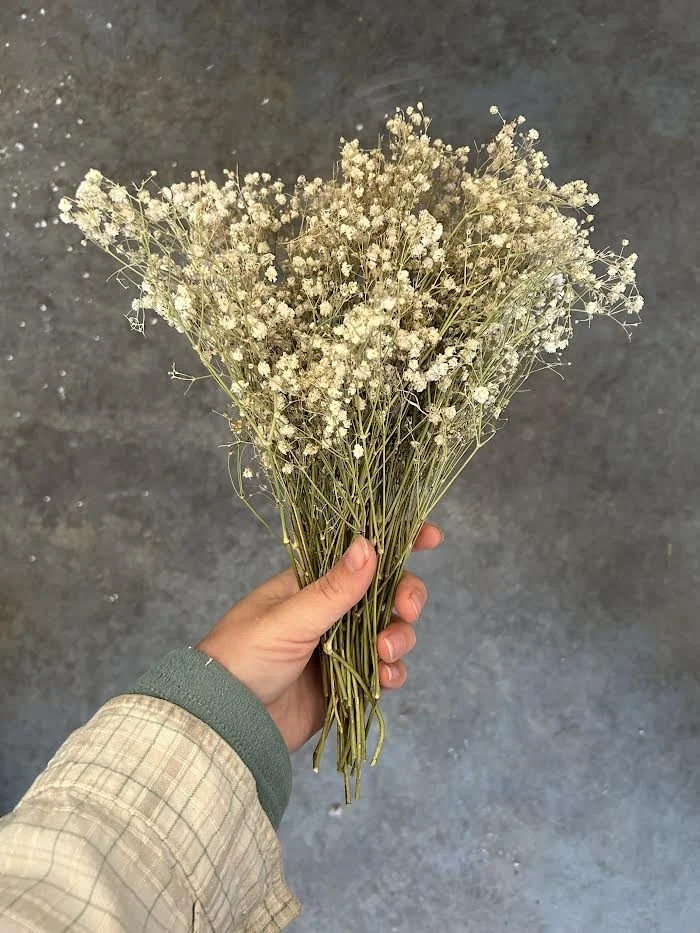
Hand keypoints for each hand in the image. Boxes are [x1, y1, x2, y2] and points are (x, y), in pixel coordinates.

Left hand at [196, 523, 442, 751]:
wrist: (227, 722)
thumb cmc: (243, 657)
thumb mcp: (289, 619)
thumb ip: (334, 588)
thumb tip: (369, 545)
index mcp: (311, 583)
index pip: (360, 552)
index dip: (397, 541)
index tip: (431, 537)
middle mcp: (331, 610)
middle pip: (386, 591)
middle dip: (405, 597)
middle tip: (408, 610)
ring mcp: (341, 646)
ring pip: (390, 630)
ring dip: (400, 637)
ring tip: (385, 654)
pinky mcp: (347, 681)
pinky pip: (384, 670)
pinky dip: (392, 672)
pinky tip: (385, 678)